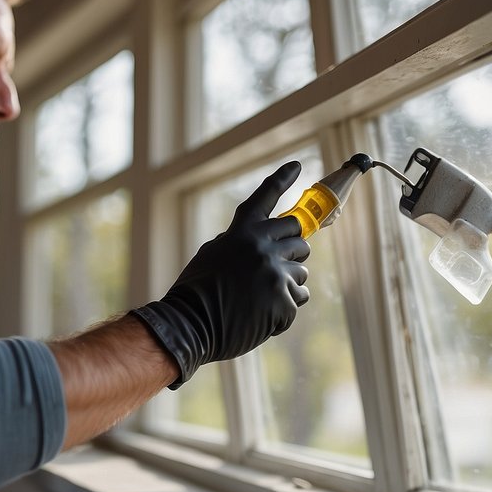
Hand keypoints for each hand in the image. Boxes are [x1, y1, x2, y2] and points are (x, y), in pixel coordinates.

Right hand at [133, 162, 310, 387]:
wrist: (189, 326)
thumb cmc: (196, 293)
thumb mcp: (212, 254)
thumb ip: (239, 243)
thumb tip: (266, 243)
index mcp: (242, 231)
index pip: (266, 197)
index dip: (282, 179)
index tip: (297, 165)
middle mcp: (262, 245)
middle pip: (298, 235)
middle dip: (291, 251)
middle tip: (274, 268)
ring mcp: (275, 272)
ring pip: (302, 271)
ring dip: (287, 284)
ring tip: (260, 299)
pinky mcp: (284, 299)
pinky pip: (299, 298)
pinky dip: (284, 310)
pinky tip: (262, 316)